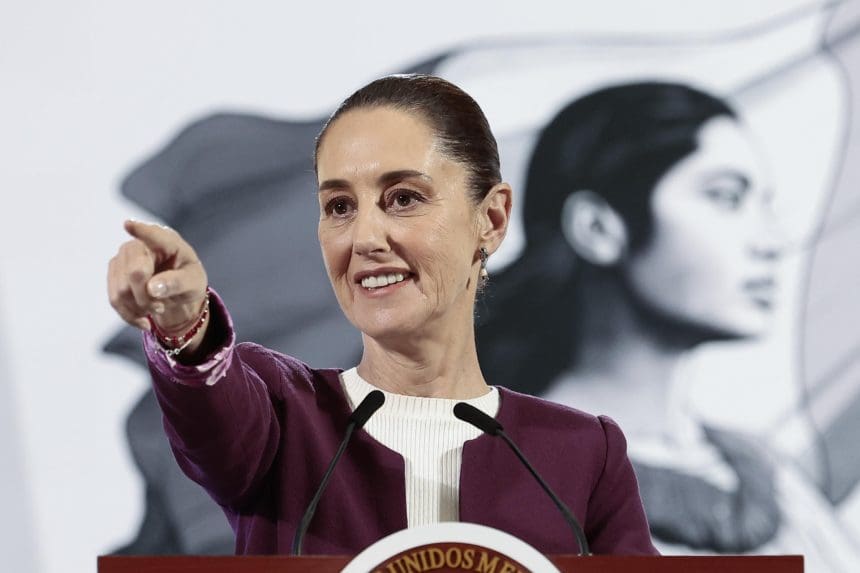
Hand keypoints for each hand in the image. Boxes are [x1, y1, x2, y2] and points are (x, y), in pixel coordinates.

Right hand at [108, 220, 208, 344]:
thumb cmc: (188, 280)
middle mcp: (140, 244)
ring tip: (155, 309)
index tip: (128, 225)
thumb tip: (152, 288)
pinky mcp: (114, 272)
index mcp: (168, 241)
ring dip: (139, 309)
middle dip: (147, 298)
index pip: (153, 234)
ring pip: (121, 290)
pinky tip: (143, 320)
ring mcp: (123, 256)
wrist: (176, 289)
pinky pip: (114, 299)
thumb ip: (177, 283)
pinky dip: (129, 315)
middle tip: (161, 307)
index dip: (140, 230)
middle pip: (135, 273)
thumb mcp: (193, 283)